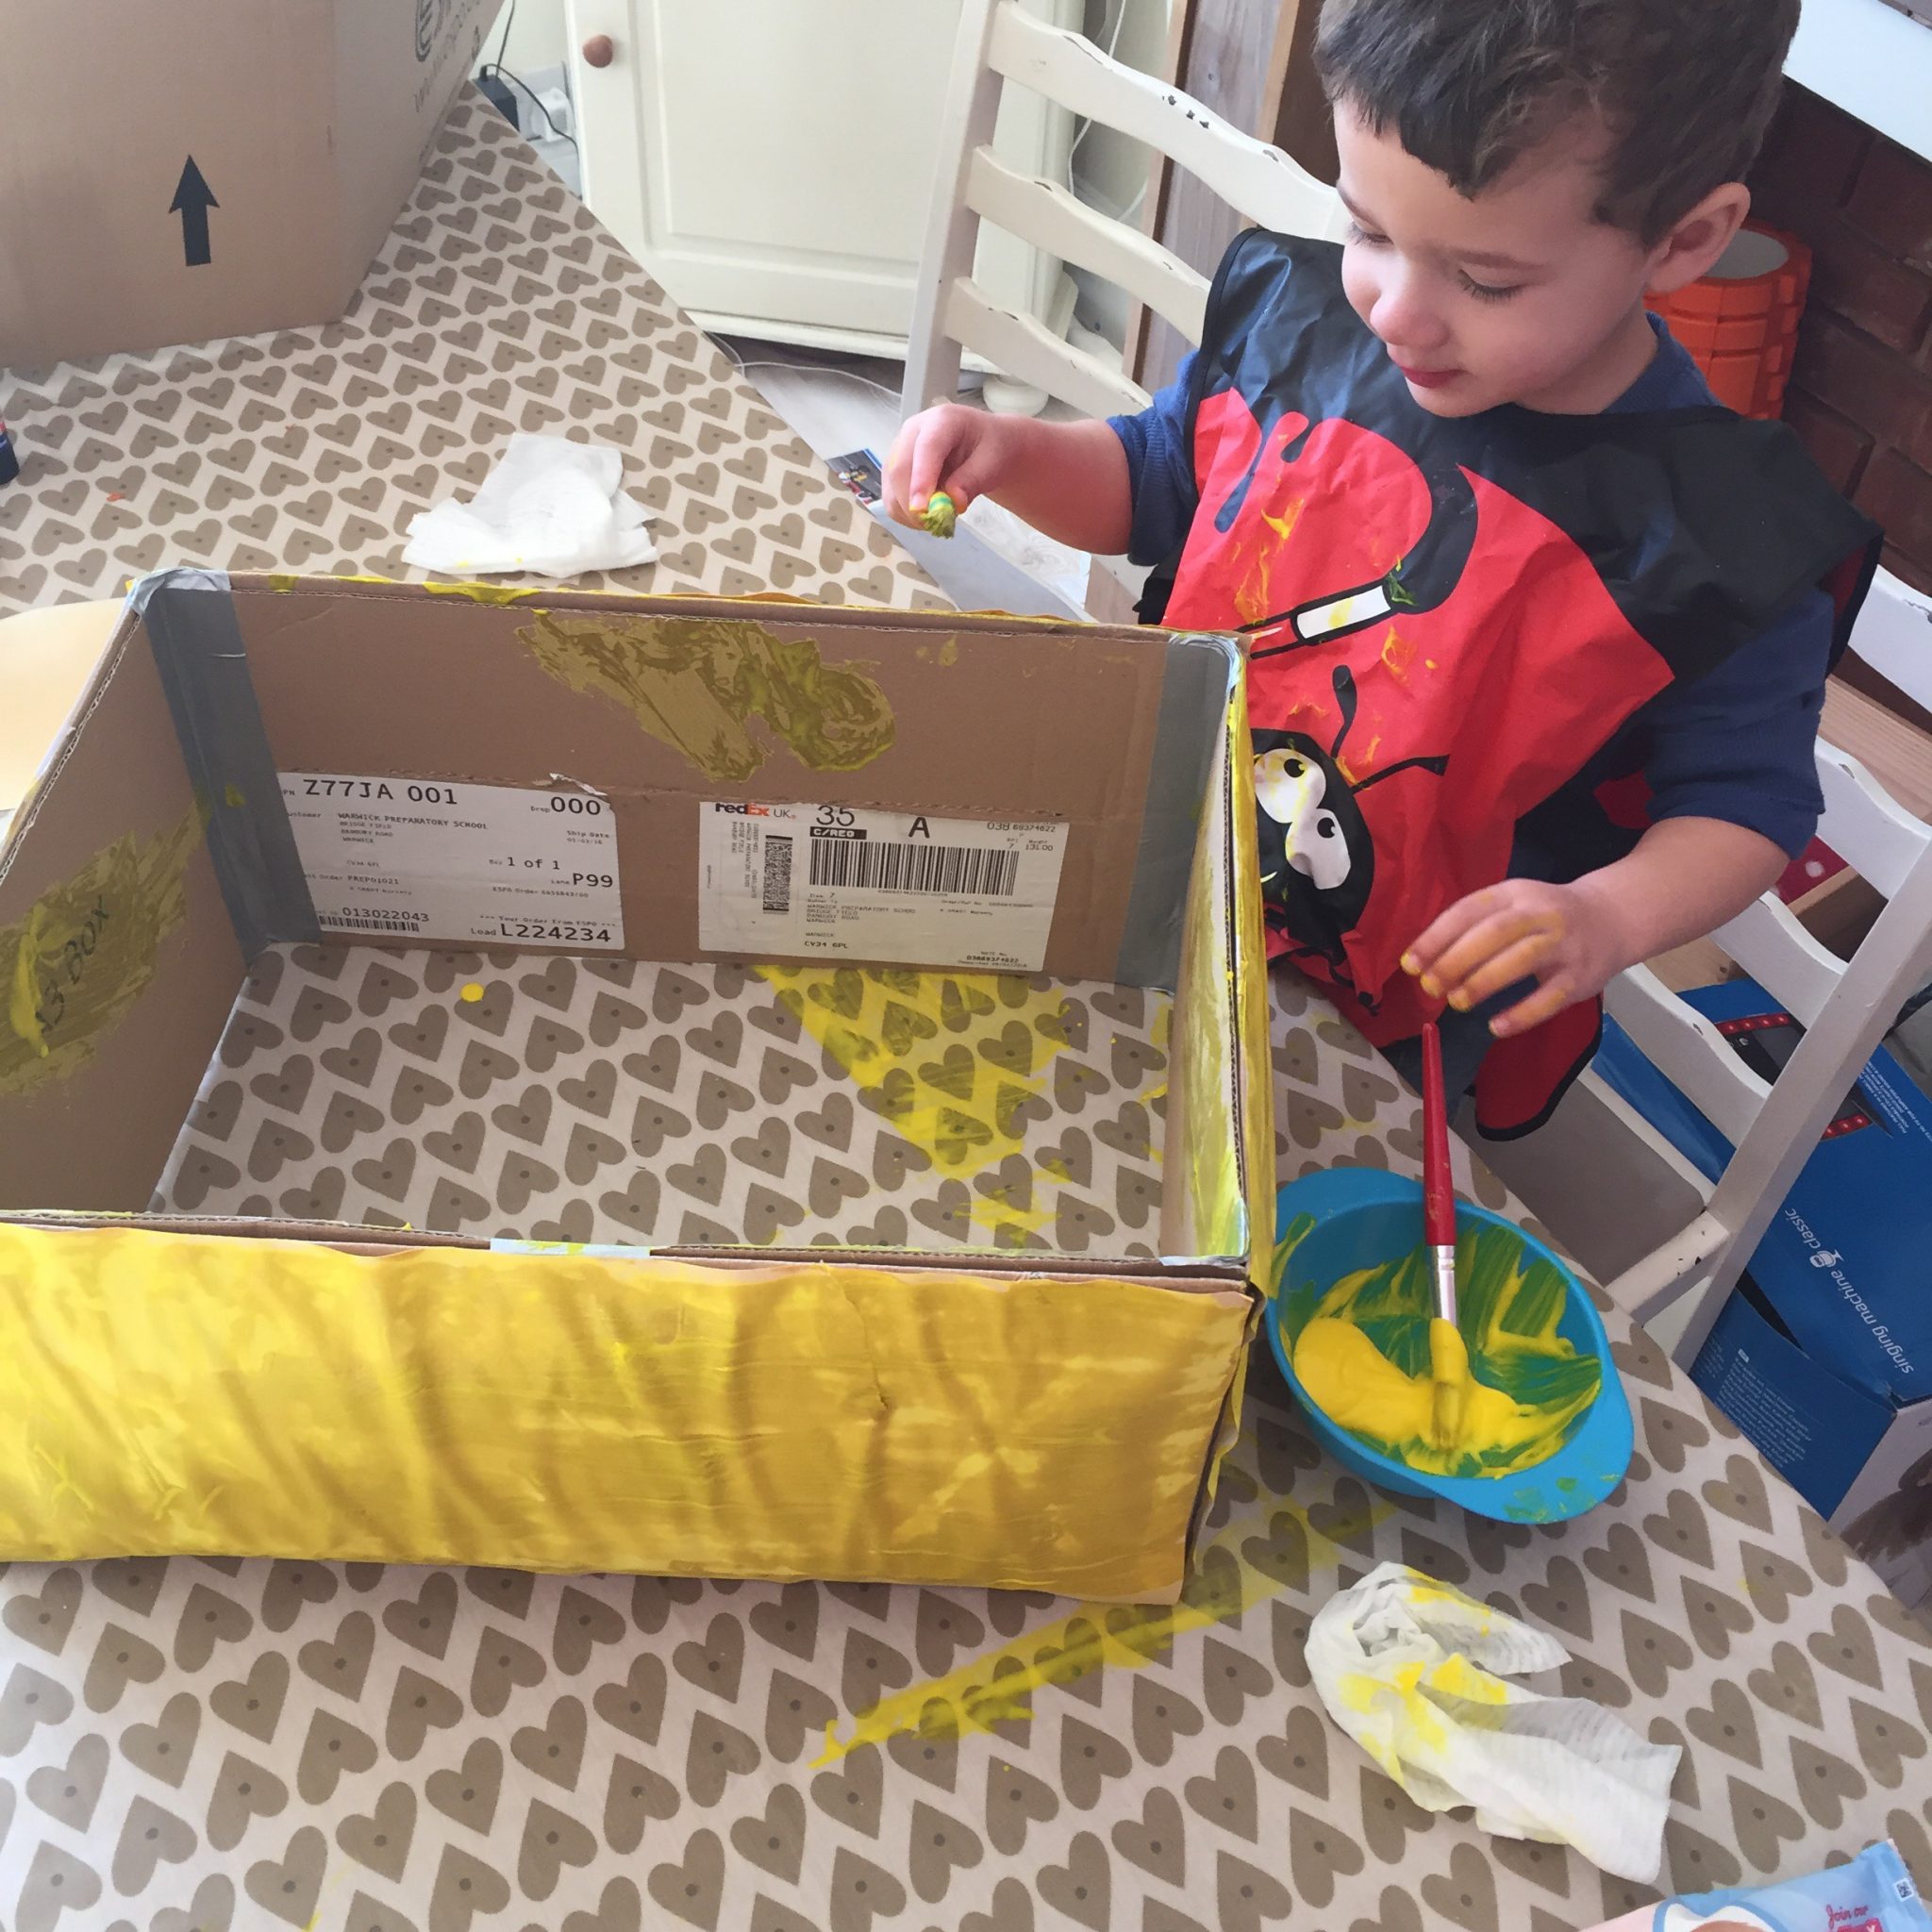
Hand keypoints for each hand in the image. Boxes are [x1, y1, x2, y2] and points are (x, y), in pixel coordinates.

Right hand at [883, 405, 1009, 530]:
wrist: (982, 445)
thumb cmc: (989, 448)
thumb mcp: (992, 462)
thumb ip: (973, 480)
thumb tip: (953, 501)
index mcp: (942, 420)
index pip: (926, 448)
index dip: (921, 479)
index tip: (921, 509)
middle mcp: (914, 430)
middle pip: (900, 469)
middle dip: (913, 504)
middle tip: (935, 526)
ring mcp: (900, 449)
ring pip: (891, 486)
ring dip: (908, 513)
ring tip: (936, 521)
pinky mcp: (894, 469)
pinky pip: (890, 497)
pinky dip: (904, 515)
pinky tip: (926, 516)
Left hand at [1400, 879, 1625, 1038]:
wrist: (1611, 918)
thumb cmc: (1542, 917)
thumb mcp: (1509, 906)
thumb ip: (1471, 928)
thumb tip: (1422, 963)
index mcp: (1513, 894)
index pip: (1468, 911)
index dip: (1436, 937)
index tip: (1410, 964)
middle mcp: (1539, 914)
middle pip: (1494, 934)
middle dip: (1455, 961)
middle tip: (1430, 987)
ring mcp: (1564, 945)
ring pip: (1521, 960)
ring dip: (1484, 983)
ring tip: (1457, 1002)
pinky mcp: (1581, 976)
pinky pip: (1551, 997)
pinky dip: (1523, 1014)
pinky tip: (1497, 1027)